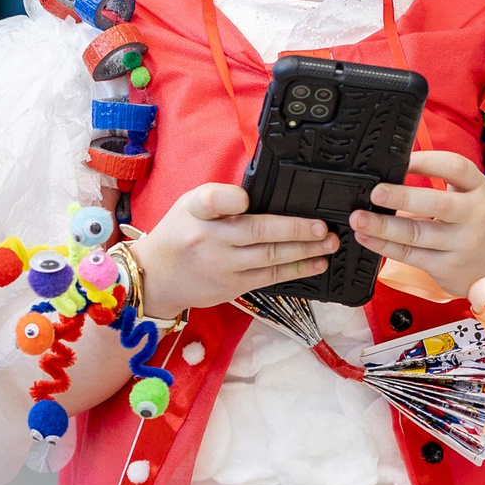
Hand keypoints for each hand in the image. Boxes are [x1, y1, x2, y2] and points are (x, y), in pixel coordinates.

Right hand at [135, 182, 338, 319]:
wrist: (156, 278)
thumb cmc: (179, 233)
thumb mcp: (188, 206)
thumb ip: (220, 199)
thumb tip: (266, 196)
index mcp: (195, 211)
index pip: (212, 200)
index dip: (231, 199)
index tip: (248, 200)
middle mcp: (208, 239)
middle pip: (257, 232)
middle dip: (295, 230)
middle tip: (324, 227)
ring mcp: (221, 266)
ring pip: (270, 257)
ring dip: (304, 251)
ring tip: (329, 244)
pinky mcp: (231, 287)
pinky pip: (269, 278)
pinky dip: (295, 270)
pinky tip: (315, 264)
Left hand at [353, 149, 484, 299]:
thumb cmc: (478, 224)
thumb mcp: (471, 199)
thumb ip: (440, 188)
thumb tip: (389, 178)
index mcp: (480, 190)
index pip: (456, 168)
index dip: (426, 160)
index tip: (399, 158)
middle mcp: (475, 215)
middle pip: (436, 203)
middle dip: (402, 196)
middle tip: (374, 191)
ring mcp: (461, 244)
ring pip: (416, 233)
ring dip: (382, 226)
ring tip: (358, 218)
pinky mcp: (446, 267)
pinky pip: (409, 255)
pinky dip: (384, 246)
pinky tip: (366, 238)